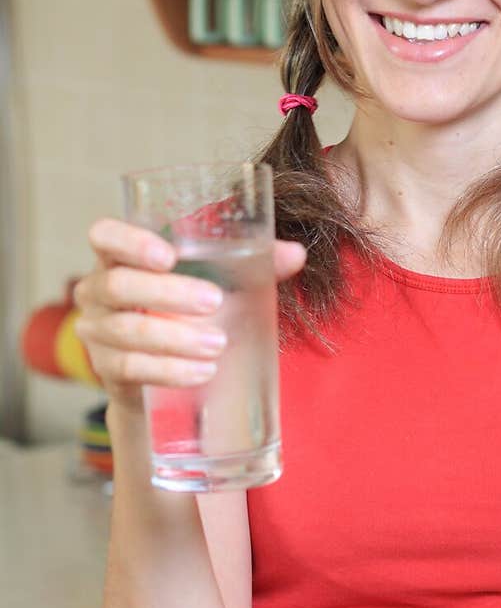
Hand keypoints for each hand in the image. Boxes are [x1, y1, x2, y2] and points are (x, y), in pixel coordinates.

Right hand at [72, 218, 306, 412]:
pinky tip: (201, 371)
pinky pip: (131, 369)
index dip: (129, 241)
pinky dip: (169, 370)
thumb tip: (297, 254)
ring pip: (127, 332)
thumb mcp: (215, 280)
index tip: (168, 255)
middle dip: (169, 294)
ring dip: (175, 338)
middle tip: (215, 301)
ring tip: (218, 344)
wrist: (162, 370)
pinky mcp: (107, 370)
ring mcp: (96, 332)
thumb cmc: (187, 307)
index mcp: (118, 256)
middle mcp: (96, 290)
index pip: (104, 236)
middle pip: (119, 286)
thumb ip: (254, 264)